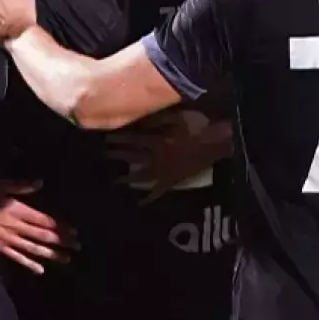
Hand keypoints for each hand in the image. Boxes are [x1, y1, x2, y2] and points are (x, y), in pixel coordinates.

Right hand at [0, 181, 76, 274]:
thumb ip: (20, 185)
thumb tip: (40, 183)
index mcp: (17, 211)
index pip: (44, 221)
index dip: (60, 227)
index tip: (74, 232)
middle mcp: (15, 228)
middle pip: (42, 236)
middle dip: (60, 242)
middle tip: (77, 247)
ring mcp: (7, 240)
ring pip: (32, 249)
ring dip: (50, 255)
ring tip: (65, 260)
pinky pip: (16, 257)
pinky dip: (29, 264)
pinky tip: (40, 270)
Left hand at [107, 110, 230, 204]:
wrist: (217, 143)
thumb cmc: (198, 126)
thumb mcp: (176, 117)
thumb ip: (155, 120)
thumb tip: (137, 119)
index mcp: (156, 141)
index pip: (131, 140)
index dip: (117, 139)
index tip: (104, 138)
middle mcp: (156, 157)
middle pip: (132, 157)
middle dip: (117, 157)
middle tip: (101, 157)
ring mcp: (164, 171)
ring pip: (141, 176)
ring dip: (127, 179)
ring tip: (114, 181)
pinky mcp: (173, 181)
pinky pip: (158, 191)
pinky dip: (149, 198)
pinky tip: (139, 203)